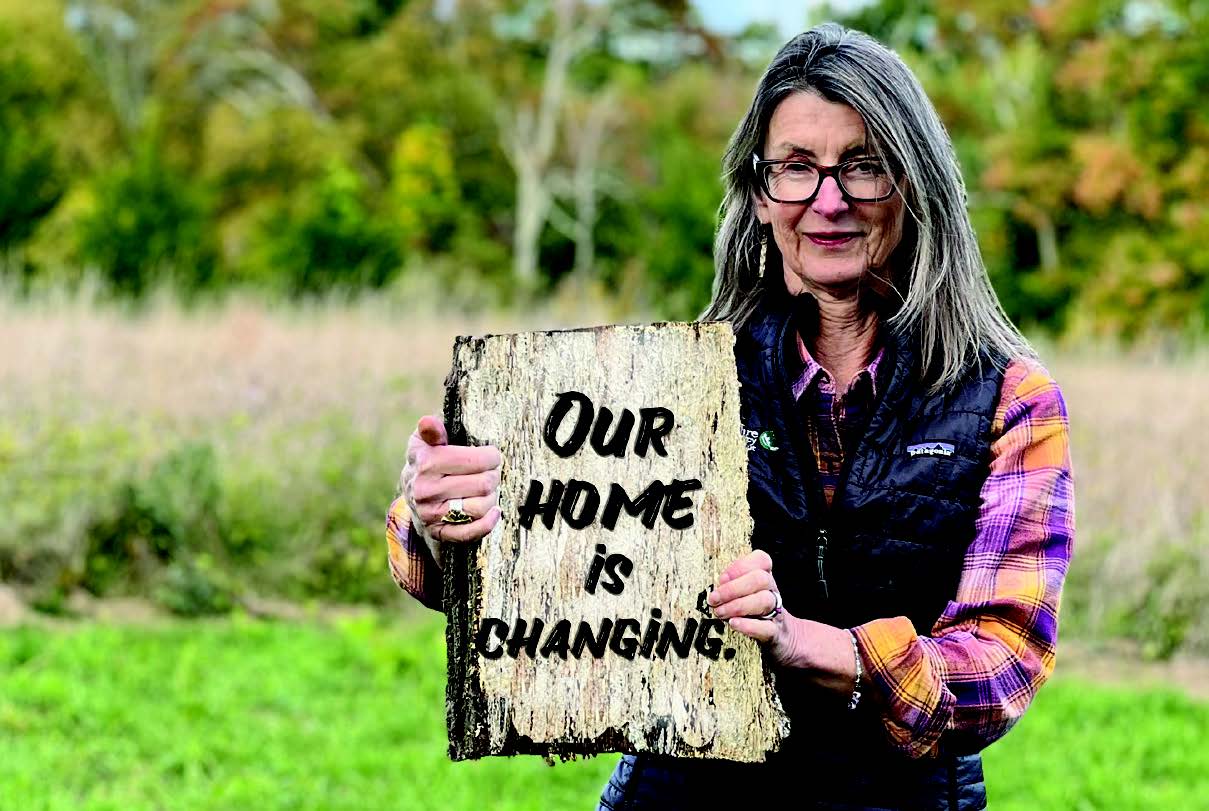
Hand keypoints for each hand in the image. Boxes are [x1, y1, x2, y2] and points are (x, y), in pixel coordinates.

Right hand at [400, 415, 502, 562]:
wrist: (411, 492)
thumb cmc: (427, 459)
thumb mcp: (426, 440)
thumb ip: (432, 429)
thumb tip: (428, 422)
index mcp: (426, 463)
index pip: (477, 460)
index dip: (492, 456)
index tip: (491, 456)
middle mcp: (426, 490)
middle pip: (484, 484)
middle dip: (494, 476)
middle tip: (490, 472)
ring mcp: (431, 514)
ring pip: (481, 507)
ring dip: (491, 497)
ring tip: (486, 489)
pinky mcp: (438, 532)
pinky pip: (471, 533)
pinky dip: (488, 523)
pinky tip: (494, 511)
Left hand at [706, 550, 803, 666]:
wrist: (784, 638)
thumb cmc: (757, 613)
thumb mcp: (747, 595)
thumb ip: (733, 587)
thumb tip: (718, 586)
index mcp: (766, 578)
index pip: (761, 560)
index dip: (740, 567)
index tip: (722, 578)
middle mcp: (773, 592)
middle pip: (760, 579)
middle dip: (733, 588)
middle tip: (714, 599)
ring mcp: (776, 612)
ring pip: (764, 601)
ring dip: (737, 606)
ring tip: (720, 613)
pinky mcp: (776, 634)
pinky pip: (766, 628)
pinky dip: (748, 626)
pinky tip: (734, 624)